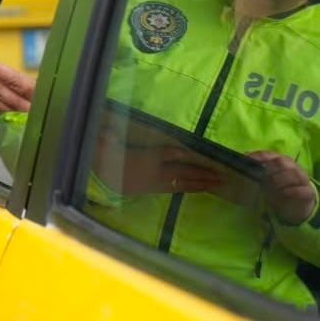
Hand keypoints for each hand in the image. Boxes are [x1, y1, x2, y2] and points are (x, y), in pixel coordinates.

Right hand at [95, 123, 222, 195]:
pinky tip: (197, 189)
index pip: (167, 155)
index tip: (201, 156)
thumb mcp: (102, 144)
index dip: (183, 155)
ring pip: (180, 183)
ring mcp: (152, 182)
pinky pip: (173, 189)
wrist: (98, 183)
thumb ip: (107, 136)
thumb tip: (106, 131)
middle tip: (222, 176)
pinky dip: (187, 189)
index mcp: (142, 158)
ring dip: (199, 184)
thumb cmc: (100, 159)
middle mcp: (151, 172)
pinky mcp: (150, 190)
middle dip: (201, 174)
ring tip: (217, 184)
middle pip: (180, 172)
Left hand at [249, 151, 316, 224]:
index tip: (247, 162)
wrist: (294, 203)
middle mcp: (290, 165)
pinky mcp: (307, 192)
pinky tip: (282, 195)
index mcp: (276, 159)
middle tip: (259, 180)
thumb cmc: (273, 188)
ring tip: (269, 190)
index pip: (266, 154)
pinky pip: (301, 190)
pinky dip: (290, 192)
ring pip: (292, 174)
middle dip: (268, 170)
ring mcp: (300, 178)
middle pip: (280, 162)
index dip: (257, 158)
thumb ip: (245, 176)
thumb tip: (222, 176)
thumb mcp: (258, 182)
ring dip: (279, 181)